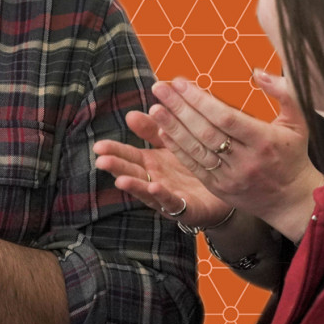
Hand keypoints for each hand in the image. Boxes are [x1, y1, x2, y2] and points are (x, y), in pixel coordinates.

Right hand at [94, 111, 233, 229]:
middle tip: (101, 161)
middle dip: (116, 167)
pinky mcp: (185, 208)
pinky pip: (173, 202)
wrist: (225, 189)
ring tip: (121, 179)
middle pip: (132, 172)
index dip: (113, 151)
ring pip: (147, 191)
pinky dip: (162, 195)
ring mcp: (168, 196)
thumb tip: (130, 114)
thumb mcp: (171, 143)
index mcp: (151, 163)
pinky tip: (155, 187)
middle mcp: (155, 180)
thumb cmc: (192, 165)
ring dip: (134, 186)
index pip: (127, 155)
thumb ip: (152, 130)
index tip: (98, 146)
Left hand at [144, 71, 323, 238]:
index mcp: (264, 141)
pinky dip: (177, 149)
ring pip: (196, 150)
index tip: (180, 83)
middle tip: (159, 89)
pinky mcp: (220, 188)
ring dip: (172, 128)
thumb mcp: (297, 121)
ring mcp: (231, 176)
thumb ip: (283, 92)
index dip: (200, 100)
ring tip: (155, 108)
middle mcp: (246, 160)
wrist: (293, 199)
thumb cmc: (292, 154)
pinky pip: (194, 167)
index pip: (226, 118)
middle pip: (206, 132)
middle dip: (179, 108)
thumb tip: (258, 72)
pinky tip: (163, 132)